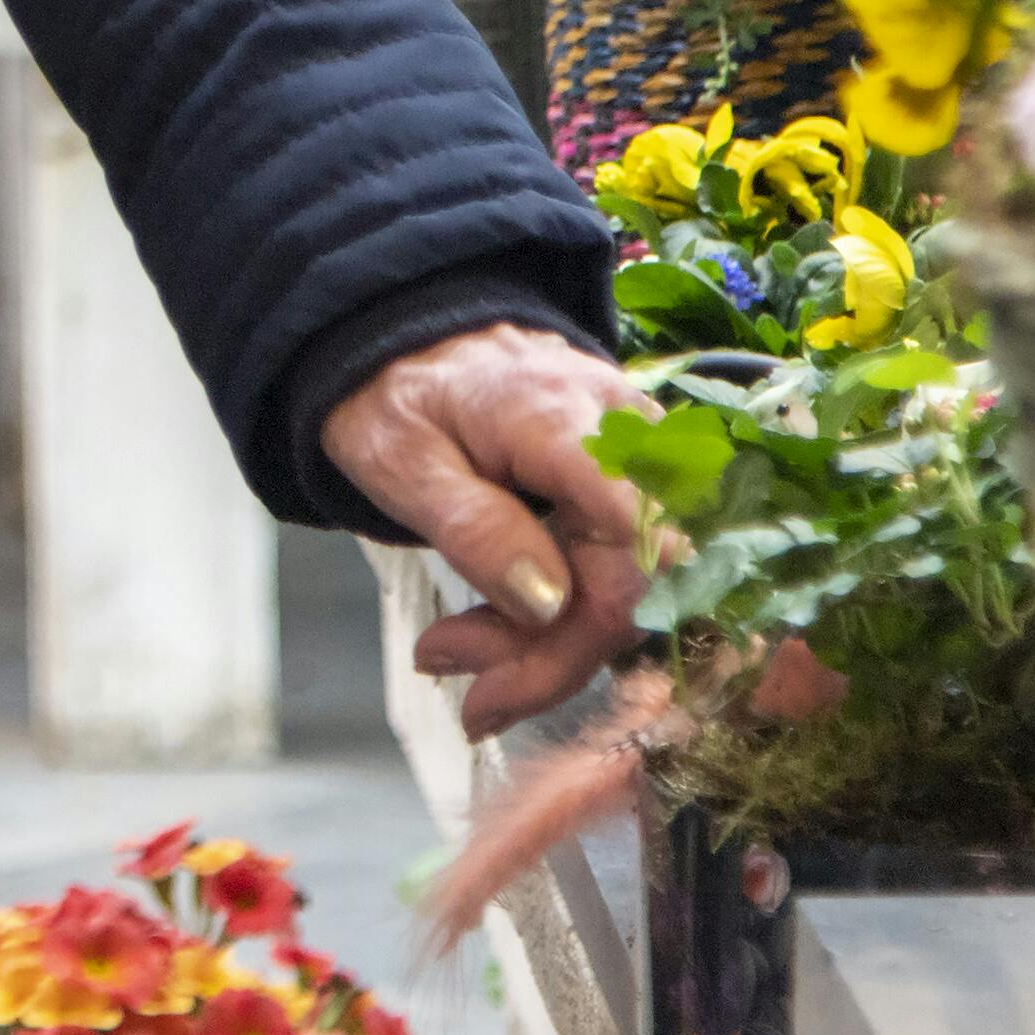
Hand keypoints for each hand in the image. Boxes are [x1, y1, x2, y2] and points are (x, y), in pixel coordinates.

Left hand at [328, 321, 649, 738]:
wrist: (410, 344)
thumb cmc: (397, 396)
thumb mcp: (403, 463)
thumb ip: (476, 527)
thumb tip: (550, 602)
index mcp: (562, 419)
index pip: (628, 535)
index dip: (588, 624)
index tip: (506, 689)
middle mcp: (624, 437)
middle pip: (624, 582)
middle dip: (542, 653)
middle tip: (450, 675)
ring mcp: (636, 462)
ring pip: (622, 589)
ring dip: (542, 643)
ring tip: (449, 651)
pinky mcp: (629, 490)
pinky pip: (611, 572)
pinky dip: (553, 616)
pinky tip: (491, 629)